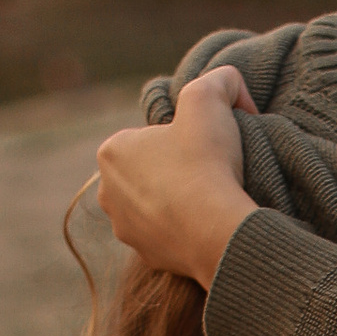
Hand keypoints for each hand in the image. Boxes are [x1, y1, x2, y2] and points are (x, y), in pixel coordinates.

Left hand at [95, 67, 259, 287]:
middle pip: (150, 173)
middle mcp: (107, 191)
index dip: (183, 139)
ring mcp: (124, 228)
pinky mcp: (145, 256)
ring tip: (209, 201)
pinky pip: (166, 237)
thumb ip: (218, 79)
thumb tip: (229, 82)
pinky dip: (184, 231)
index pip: (151, 138)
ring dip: (177, 202)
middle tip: (210, 173)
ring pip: (155, 206)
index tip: (205, 148)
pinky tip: (206, 225)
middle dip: (174, 171)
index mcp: (111, 150)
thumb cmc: (207, 163)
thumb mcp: (212, 98)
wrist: (217, 231)